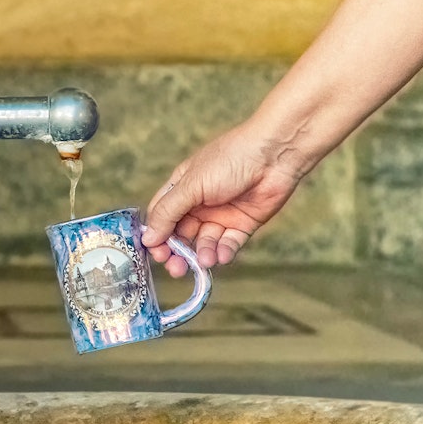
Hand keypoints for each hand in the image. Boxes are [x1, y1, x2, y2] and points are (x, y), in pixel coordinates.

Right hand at [141, 121, 305, 275]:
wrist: (274, 155)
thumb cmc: (229, 159)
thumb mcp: (191, 186)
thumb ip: (168, 213)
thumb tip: (147, 238)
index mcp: (181, 189)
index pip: (161, 217)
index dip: (156, 236)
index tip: (155, 253)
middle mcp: (198, 204)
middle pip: (180, 235)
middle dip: (177, 252)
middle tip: (175, 268)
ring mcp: (221, 215)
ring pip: (204, 242)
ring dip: (202, 253)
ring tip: (204, 260)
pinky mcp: (242, 224)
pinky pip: (228, 244)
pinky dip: (223, 252)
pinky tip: (221, 256)